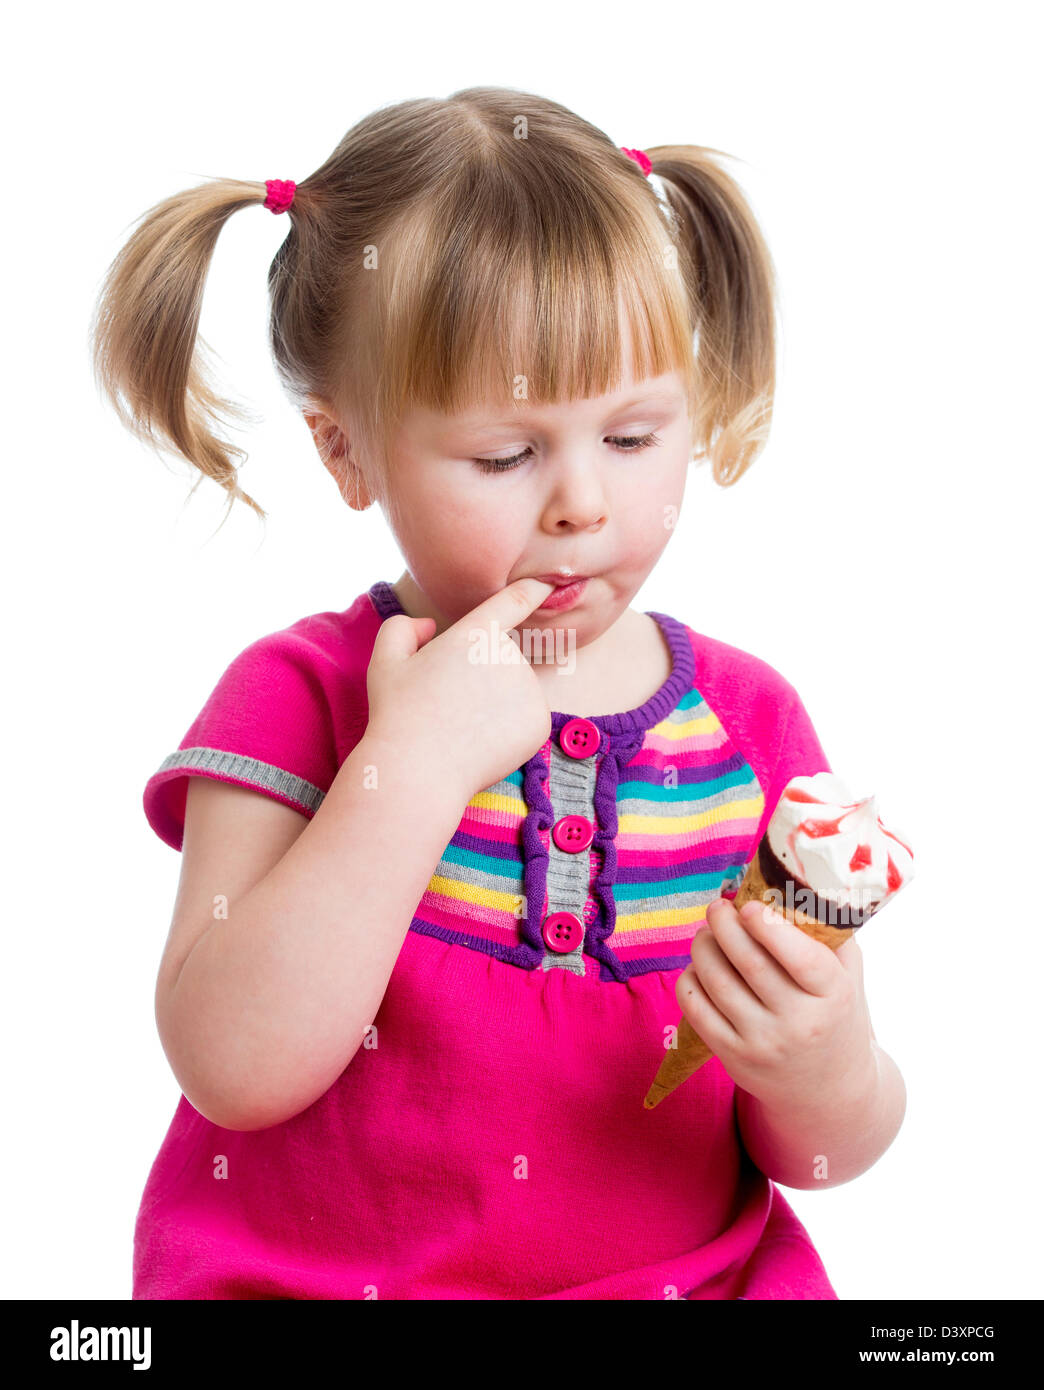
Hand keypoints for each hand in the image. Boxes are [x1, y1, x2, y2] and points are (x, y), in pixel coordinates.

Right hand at [365, 577, 557, 802]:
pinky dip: (508, 730)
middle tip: (448, 704)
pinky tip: (480, 743)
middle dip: (481, 676)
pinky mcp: (540, 721)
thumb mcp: (384, 661)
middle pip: (501, 659)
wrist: (419, 771)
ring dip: (495, 704)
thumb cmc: (398, 714)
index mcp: (475, 633)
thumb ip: (402, 628)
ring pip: (514, 691)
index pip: (514, 601)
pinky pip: (526, 719)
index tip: (548, 582)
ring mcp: (529, 689)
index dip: (532, 589)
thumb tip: (430, 626)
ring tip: (462, 727)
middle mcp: (509, 654)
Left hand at [675, 896, 876, 1109]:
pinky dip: (690, 978)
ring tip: (706, 932)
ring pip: (716, 981)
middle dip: (724, 925)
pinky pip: (696, 1008)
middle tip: (717, 907)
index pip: (801, 958)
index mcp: (834, 996)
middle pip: (748, 962)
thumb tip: (795, 881)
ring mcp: (763, 1043)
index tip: (749, 905)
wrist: (828, 1090)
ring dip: (703, 946)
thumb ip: (831, 933)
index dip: (769, 928)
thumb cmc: (836, 1016)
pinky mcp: (733, 1058)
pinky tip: (699, 967)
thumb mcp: (849, 976)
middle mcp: (799, 1023)